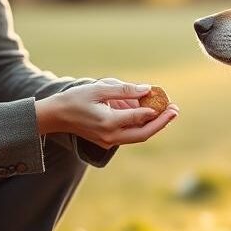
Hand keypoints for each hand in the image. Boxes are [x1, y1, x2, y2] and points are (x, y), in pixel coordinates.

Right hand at [35, 79, 178, 148]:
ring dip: (154, 126)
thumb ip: (124, 90)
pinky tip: (151, 115)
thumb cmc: (75, 99)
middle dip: (161, 123)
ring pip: (138, 136)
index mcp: (108, 122)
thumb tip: (147, 89)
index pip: (139, 117)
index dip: (155, 110)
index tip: (168, 101)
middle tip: (175, 110)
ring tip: (169, 113)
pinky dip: (142, 126)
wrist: (55, 116)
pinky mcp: (108, 141)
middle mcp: (110, 136)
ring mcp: (109, 141)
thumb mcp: (99, 89)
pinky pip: (130, 135)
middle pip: (143, 133)